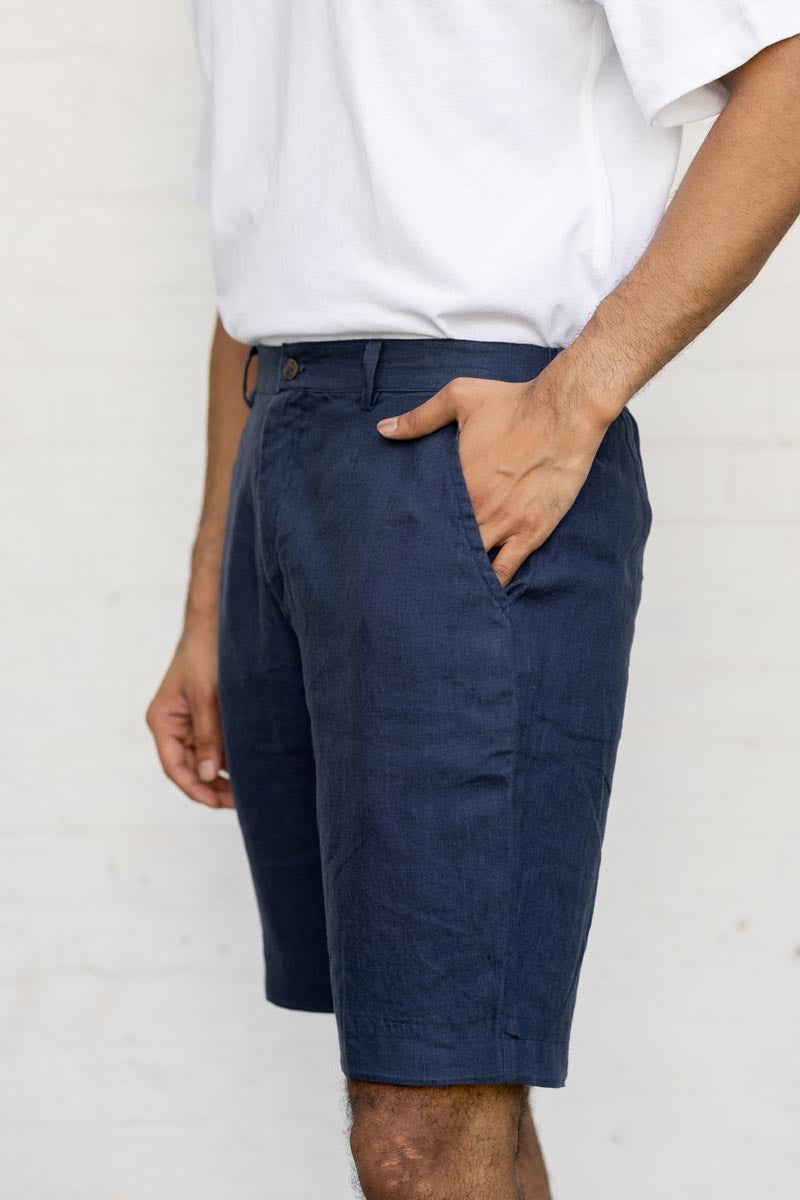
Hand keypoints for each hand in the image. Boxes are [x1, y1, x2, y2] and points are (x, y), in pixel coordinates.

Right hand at [146, 619, 232, 809]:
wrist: (215, 623)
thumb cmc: (204, 652)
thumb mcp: (206, 695)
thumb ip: (207, 735)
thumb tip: (206, 775)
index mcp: (162, 722)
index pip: (174, 767)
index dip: (194, 789)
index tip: (218, 803)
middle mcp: (173, 726)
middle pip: (189, 769)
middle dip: (212, 788)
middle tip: (242, 802)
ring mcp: (190, 722)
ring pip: (203, 760)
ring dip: (222, 776)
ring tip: (249, 790)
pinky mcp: (209, 716)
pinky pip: (216, 745)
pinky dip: (229, 759)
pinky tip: (249, 768)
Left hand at [376, 370, 611, 584]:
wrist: (565, 411)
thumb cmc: (514, 402)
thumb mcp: (460, 397)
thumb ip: (420, 418)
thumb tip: (384, 429)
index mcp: (456, 481)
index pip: (425, 517)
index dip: (414, 532)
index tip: (402, 542)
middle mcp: (476, 509)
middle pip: (444, 545)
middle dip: (431, 558)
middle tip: (416, 575)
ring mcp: (504, 524)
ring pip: (471, 562)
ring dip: (457, 574)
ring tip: (440, 593)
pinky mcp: (531, 532)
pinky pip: (506, 570)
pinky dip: (492, 585)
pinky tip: (480, 598)